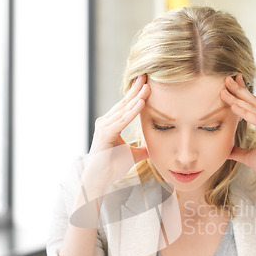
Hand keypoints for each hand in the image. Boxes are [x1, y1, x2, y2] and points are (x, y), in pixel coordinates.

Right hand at [83, 75, 150, 195]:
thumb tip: (155, 148)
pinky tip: (141, 104)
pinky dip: (131, 113)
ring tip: (148, 87)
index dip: (136, 93)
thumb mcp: (133, 155)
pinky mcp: (105, 134)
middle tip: (147, 75)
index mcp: (111, 124)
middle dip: (136, 89)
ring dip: (136, 98)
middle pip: (124, 103)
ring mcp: (104, 127)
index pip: (126, 105)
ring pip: (123, 110)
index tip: (147, 82)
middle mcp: (106, 122)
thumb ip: (143, 149)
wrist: (100, 180)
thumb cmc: (112, 167)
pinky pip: (121, 121)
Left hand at [221, 75, 255, 195]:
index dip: (241, 94)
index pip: (252, 105)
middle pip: (253, 102)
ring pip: (255, 109)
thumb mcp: (249, 158)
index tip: (228, 84)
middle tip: (224, 79)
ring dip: (239, 99)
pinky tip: (235, 107)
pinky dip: (246, 114)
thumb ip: (238, 151)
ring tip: (225, 91)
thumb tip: (225, 150)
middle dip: (238, 90)